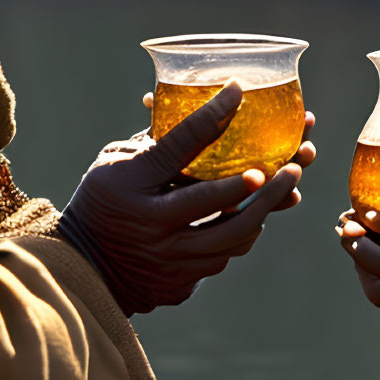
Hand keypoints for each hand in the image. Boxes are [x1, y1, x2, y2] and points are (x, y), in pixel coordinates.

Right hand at [60, 82, 315, 314]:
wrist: (84, 267)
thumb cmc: (101, 202)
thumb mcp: (116, 165)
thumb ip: (158, 145)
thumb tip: (204, 108)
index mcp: (136, 192)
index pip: (177, 148)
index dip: (209, 121)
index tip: (238, 93)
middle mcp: (156, 233)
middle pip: (224, 208)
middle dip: (268, 186)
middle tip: (295, 164)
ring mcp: (170, 265)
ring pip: (233, 240)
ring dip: (262, 213)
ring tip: (287, 189)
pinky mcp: (180, 285)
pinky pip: (222, 259)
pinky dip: (240, 236)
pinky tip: (252, 217)